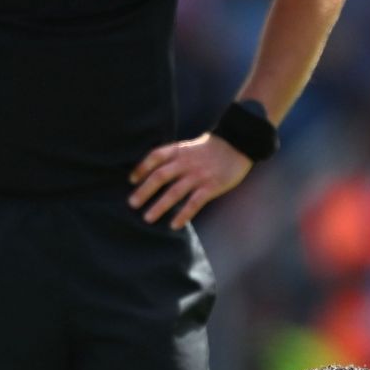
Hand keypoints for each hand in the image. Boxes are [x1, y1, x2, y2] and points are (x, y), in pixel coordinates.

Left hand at [128, 134, 253, 228]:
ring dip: (160, 206)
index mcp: (179, 150)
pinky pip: (194, 202)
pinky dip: (184, 214)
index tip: (131, 180)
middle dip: (144, 191)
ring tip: (147, 218)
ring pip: (175, 192)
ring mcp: (199, 175)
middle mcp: (186, 162)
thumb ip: (172, 157)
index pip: (155, 156)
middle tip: (132, 204)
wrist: (238, 144)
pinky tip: (174, 225)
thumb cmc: (209, 149)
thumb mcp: (188, 147)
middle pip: (160, 176)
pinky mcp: (212, 186)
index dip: (141, 168)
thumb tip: (149, 172)